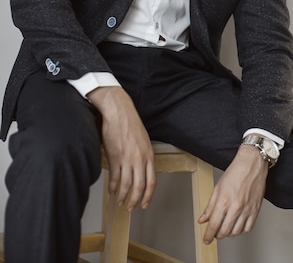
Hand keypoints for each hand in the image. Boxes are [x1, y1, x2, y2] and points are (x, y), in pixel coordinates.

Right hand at [87, 86, 155, 211]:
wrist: (119, 112)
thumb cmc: (131, 123)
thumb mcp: (143, 140)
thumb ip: (144, 156)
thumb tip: (141, 171)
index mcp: (149, 154)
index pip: (152, 181)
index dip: (148, 195)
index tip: (145, 204)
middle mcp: (140, 158)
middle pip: (140, 187)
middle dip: (135, 200)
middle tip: (130, 208)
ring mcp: (127, 158)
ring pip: (126, 185)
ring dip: (122, 196)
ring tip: (119, 202)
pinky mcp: (115, 156)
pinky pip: (114, 177)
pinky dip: (113, 186)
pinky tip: (112, 191)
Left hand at [198, 144, 267, 243]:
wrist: (252, 164)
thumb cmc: (235, 172)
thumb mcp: (218, 187)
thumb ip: (210, 206)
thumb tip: (202, 219)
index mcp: (224, 201)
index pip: (214, 225)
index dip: (208, 235)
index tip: (206, 239)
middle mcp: (236, 207)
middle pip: (224, 231)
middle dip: (217, 235)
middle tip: (215, 232)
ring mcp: (247, 210)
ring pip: (236, 232)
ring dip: (228, 233)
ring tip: (225, 228)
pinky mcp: (256, 210)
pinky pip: (248, 229)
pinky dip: (241, 231)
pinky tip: (237, 225)